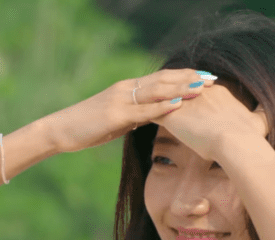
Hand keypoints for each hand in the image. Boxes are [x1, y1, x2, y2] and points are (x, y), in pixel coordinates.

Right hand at [41, 69, 215, 153]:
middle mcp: (126, 89)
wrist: (61, 130)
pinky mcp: (115, 115)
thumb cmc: (88, 127)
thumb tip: (155, 118)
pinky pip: (143, 110)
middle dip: (189, 77)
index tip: (205, 76)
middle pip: (163, 79)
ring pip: (156, 90)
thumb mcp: (117, 119)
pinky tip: (178, 105)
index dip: (184, 75)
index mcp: (127, 89)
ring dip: (181, 87)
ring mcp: (120, 100)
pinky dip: (162, 107)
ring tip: (202, 87)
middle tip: (213, 78)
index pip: (161, 78)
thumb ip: (136, 115)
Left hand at [149, 83, 269, 162]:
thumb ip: (262, 118)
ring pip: (163, 97)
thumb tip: (270, 119)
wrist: (237, 142)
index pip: (197, 86)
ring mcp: (184, 101)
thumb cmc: (250, 137)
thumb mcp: (261, 122)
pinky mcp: (172, 115)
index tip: (181, 96)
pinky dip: (145, 114)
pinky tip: (136, 120)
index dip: (188, 91)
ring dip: (153, 101)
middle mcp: (198, 92)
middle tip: (155, 97)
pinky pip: (153, 111)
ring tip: (142, 107)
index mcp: (217, 92)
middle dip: (168, 91)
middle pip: (178, 87)